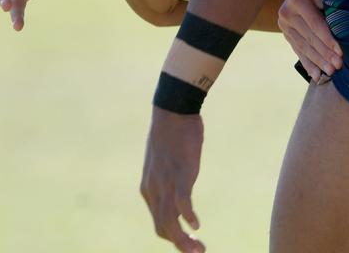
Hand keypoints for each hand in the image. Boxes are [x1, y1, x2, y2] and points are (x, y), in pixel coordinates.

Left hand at [141, 107, 205, 252]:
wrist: (172, 110)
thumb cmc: (172, 135)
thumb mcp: (165, 163)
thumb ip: (169, 181)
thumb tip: (180, 192)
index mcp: (149, 188)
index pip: (159, 223)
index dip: (173, 236)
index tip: (190, 240)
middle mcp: (153, 189)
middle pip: (163, 228)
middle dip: (180, 244)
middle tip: (197, 252)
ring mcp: (166, 182)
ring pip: (171, 221)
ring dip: (185, 239)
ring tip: (199, 249)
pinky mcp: (179, 173)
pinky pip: (182, 202)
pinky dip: (189, 217)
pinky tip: (197, 224)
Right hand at [278, 0, 341, 83]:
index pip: (315, 23)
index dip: (328, 39)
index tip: (341, 52)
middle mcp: (286, 13)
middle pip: (309, 37)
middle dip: (325, 54)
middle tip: (338, 66)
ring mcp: (284, 25)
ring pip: (303, 47)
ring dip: (318, 61)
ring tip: (331, 72)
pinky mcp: (285, 34)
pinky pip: (297, 51)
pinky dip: (308, 64)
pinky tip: (317, 75)